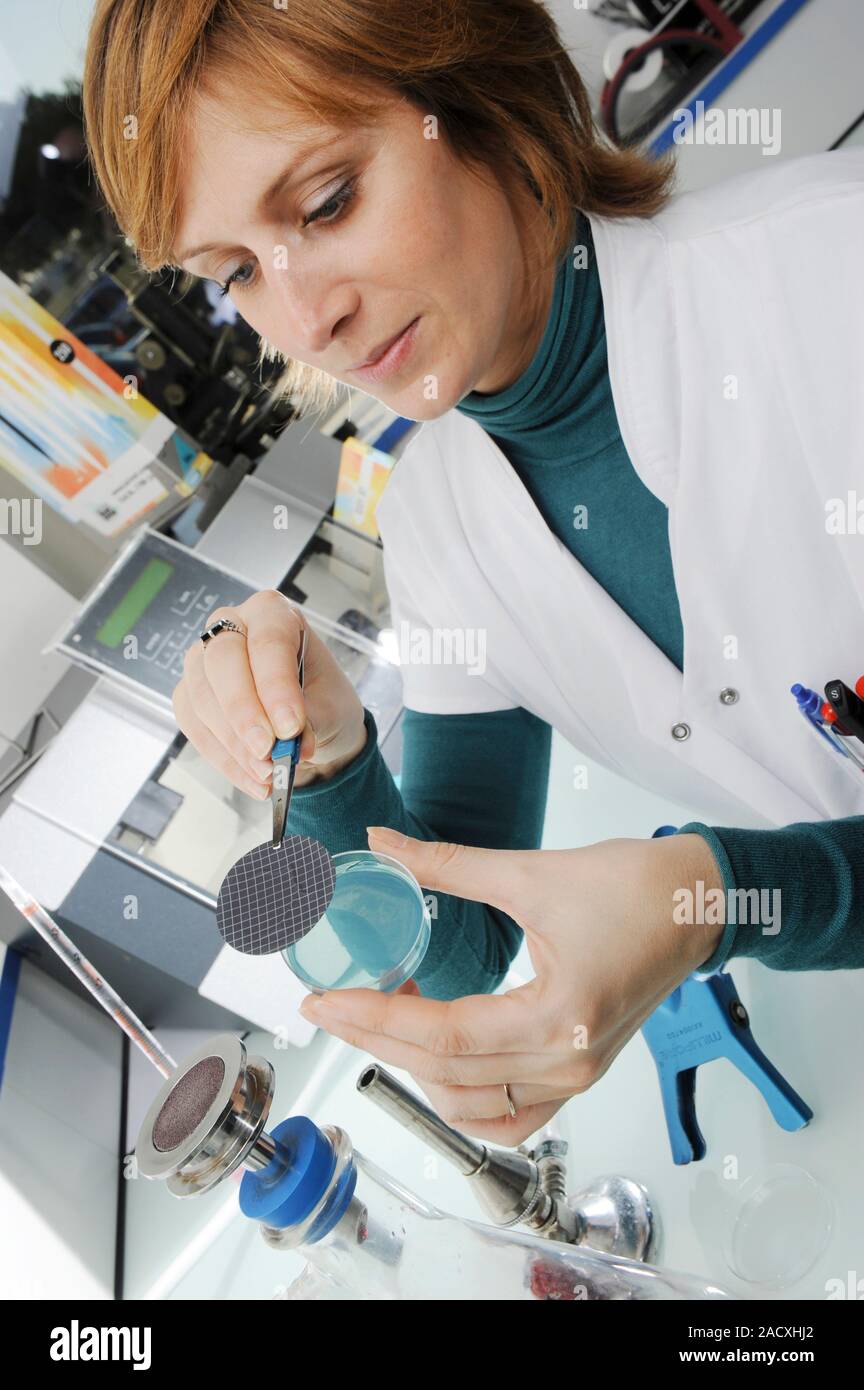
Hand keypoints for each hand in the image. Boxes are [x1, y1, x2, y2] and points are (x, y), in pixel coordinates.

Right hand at [172, 590, 366, 798]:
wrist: (309, 726)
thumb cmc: (322, 701)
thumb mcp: (332, 708)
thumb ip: (311, 718)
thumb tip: (288, 740)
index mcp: (274, 614)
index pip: (268, 641)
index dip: (276, 686)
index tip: (290, 727)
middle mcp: (233, 627)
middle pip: (223, 660)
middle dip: (245, 712)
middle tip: (268, 752)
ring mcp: (203, 659)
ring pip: (203, 696)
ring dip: (234, 743)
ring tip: (269, 773)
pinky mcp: (189, 694)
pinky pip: (195, 727)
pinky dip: (224, 759)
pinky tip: (252, 779)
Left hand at [299, 827, 723, 1144]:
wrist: (699, 901)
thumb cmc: (637, 887)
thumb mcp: (531, 872)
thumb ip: (447, 865)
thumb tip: (384, 843)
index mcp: (558, 1018)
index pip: (443, 1037)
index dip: (374, 1019)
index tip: (324, 1001)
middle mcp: (567, 1062)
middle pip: (447, 1073)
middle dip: (377, 1039)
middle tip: (329, 1007)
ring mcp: (576, 1076)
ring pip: (472, 1105)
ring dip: (417, 1070)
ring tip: (382, 1019)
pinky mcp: (579, 1071)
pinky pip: (510, 1116)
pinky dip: (464, 1099)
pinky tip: (436, 1063)